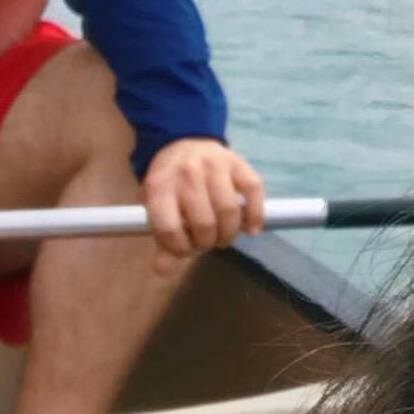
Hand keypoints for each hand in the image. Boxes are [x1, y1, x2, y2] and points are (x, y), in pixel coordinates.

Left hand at [141, 140, 264, 271]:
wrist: (182, 142)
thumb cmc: (171, 184)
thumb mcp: (158, 208)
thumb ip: (163, 240)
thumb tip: (163, 271)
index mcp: (159, 187)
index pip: (169, 229)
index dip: (180, 248)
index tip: (186, 249)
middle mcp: (186, 173)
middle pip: (203, 223)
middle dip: (208, 242)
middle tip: (208, 242)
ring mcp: (214, 165)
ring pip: (229, 210)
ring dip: (229, 233)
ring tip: (224, 237)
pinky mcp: (238, 163)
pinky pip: (253, 192)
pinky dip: (255, 215)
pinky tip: (252, 229)